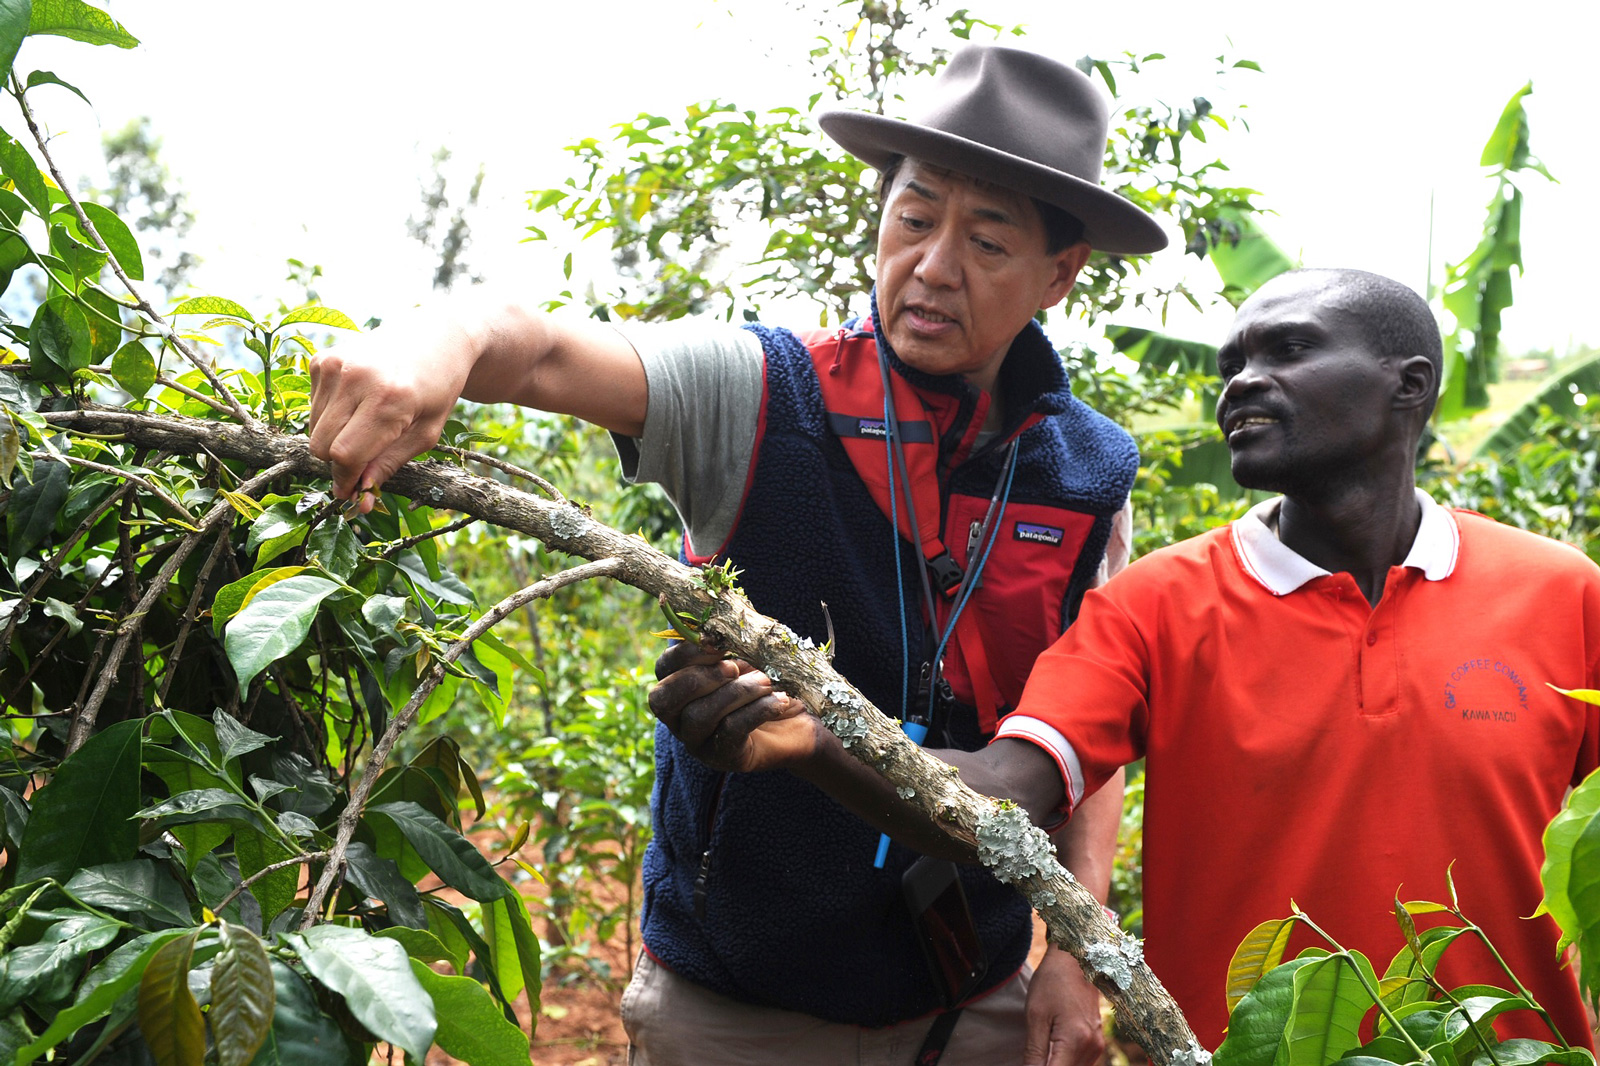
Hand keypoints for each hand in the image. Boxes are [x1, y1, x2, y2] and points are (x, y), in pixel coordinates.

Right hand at [307, 317, 475, 511]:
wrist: (436, 337)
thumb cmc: (437, 389)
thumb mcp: (426, 433)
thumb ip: (389, 465)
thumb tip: (360, 501)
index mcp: (389, 399)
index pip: (346, 454)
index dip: (346, 480)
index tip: (352, 494)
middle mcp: (357, 378)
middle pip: (322, 445)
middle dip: (339, 464)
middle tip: (362, 462)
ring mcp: (335, 364)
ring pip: (313, 429)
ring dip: (334, 439)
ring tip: (366, 424)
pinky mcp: (322, 358)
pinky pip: (312, 407)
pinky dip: (330, 415)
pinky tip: (358, 402)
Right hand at [648, 640, 820, 773]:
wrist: (798, 722)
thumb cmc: (767, 684)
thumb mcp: (749, 658)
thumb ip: (732, 644)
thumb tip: (725, 631)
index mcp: (679, 685)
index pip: (664, 668)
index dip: (685, 653)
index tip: (717, 642)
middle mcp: (680, 717)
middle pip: (664, 698)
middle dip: (700, 677)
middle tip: (733, 668)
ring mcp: (698, 740)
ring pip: (699, 716)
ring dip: (736, 693)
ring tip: (766, 682)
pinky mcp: (724, 757)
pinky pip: (730, 732)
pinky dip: (757, 710)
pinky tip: (778, 700)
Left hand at [1023, 946, 1106, 1065]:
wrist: (1075, 960)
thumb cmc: (1052, 983)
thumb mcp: (1035, 1016)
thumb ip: (1035, 1052)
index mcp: (1075, 1040)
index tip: (1028, 1063)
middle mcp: (1091, 1047)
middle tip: (1032, 1056)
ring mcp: (1096, 1045)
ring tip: (1038, 1055)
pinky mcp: (1096, 1042)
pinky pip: (1080, 1063)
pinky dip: (1065, 1062)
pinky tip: (1050, 1053)